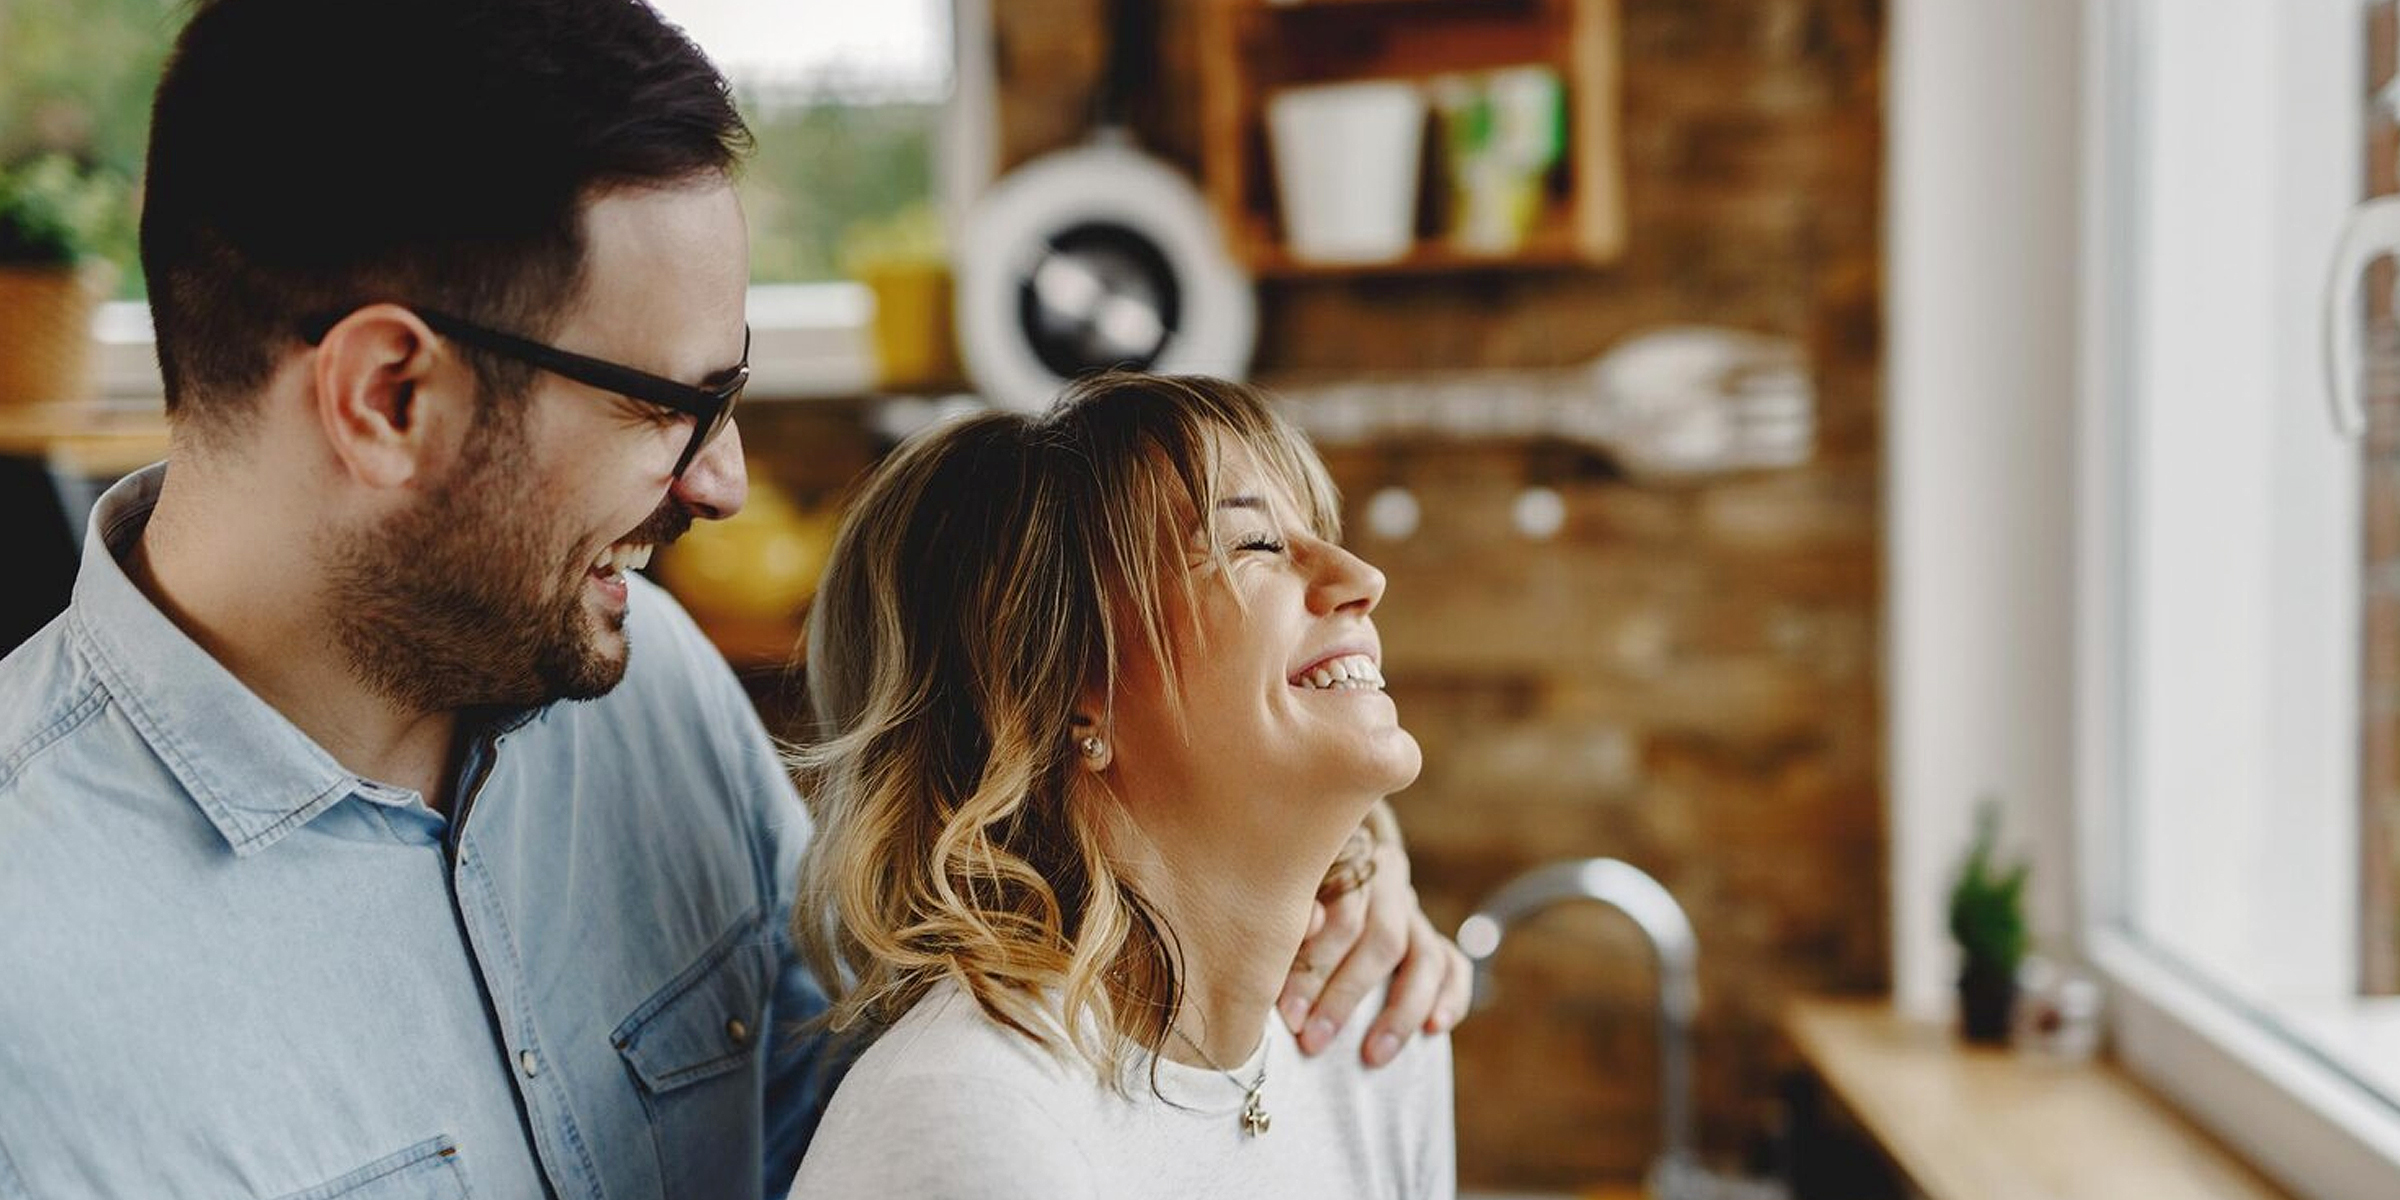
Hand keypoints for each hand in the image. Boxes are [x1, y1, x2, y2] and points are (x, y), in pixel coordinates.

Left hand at [1277, 803, 1472, 1067]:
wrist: (1318, 877)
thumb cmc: (1288, 901)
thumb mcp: (1284, 900)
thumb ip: (1298, 916)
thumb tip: (1310, 921)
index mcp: (1348, 866)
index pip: (1342, 916)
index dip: (1316, 968)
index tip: (1290, 1015)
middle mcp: (1387, 885)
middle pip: (1382, 940)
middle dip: (1347, 997)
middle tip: (1315, 1041)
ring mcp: (1414, 914)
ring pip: (1425, 957)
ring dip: (1400, 1012)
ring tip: (1373, 1056)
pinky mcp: (1433, 941)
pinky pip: (1453, 967)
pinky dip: (1450, 997)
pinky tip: (1434, 1029)